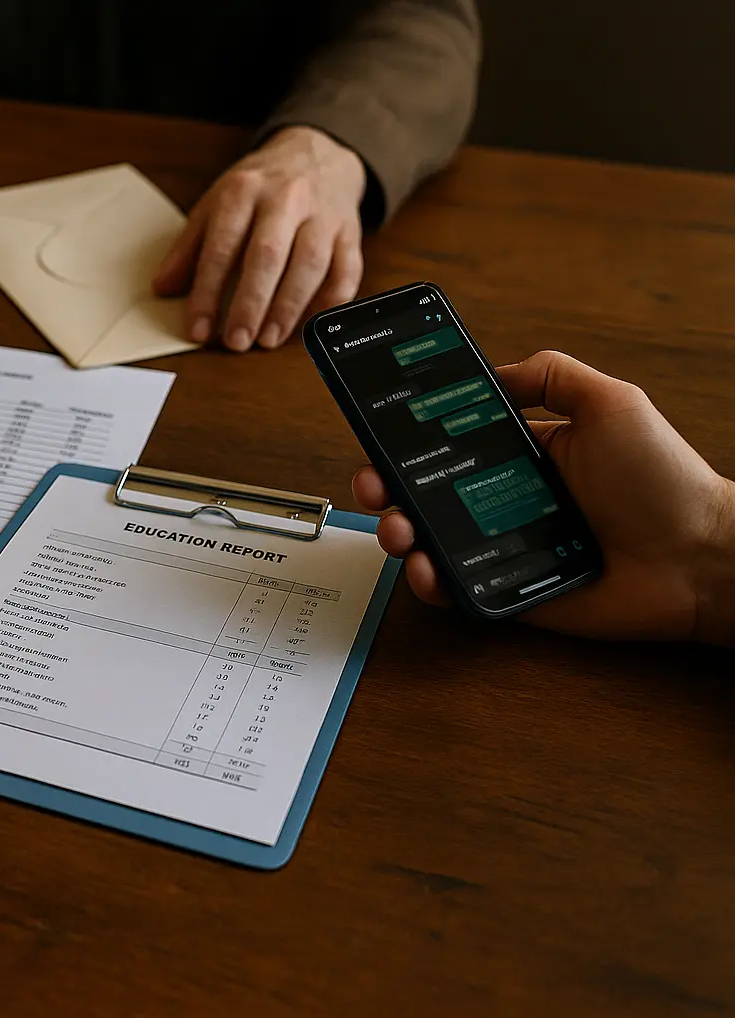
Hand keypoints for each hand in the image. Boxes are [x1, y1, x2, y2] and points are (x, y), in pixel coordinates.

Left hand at [154, 125, 365, 351]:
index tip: (198, 328)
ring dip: (289, 307)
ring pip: (310, 263)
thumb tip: (163, 288)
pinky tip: (311, 323)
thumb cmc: (259, 188)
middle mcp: (285, 199)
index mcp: (243, 191)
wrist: (316, 153)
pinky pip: (347, 269)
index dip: (207, 291)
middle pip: (268, 255)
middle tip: (236, 341)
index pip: (221, 246)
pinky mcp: (350, 231)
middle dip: (250, 303)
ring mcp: (322, 214)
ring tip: (268, 339)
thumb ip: (189, 247)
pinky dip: (331, 300)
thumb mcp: (216, 204)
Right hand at [353, 351, 734, 644]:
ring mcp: (502, 547)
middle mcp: (504, 499)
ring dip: (397, 532)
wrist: (700, 559)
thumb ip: (553, 375)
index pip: (447, 442)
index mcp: (521, 454)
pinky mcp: (508, 592)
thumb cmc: (665, 480)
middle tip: (373, 484)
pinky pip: (455, 590)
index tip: (378, 429)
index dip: (407, 437)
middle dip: (384, 485)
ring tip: (398, 529)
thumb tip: (494, 370)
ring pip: (428, 540)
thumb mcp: (613, 403)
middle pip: (423, 491)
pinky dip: (429, 582)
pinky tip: (426, 568)